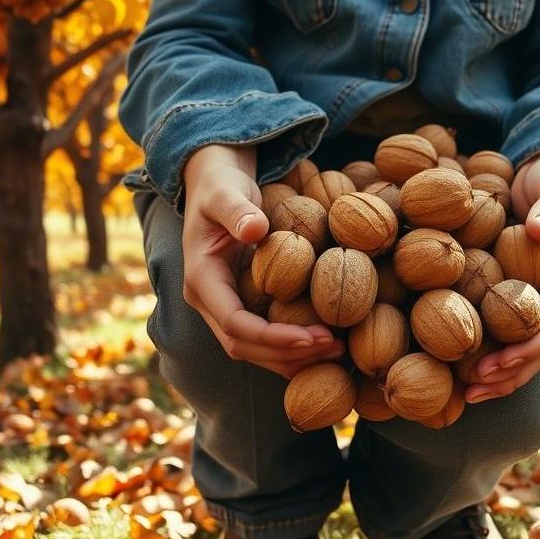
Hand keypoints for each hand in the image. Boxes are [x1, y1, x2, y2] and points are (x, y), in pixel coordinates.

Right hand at [181, 145, 342, 377]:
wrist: (214, 181)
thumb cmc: (221, 184)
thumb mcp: (226, 192)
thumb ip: (237, 211)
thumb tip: (255, 229)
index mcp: (201, 280)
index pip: (234, 324)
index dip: (272, 337)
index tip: (312, 336)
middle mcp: (208, 301)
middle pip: (245, 346)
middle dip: (289, 354)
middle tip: (335, 346)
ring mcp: (224, 305)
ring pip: (255, 348)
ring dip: (293, 357)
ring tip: (338, 350)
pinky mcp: (241, 302)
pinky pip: (264, 335)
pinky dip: (292, 346)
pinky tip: (324, 343)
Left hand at [465, 152, 539, 402]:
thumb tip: (539, 231)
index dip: (532, 347)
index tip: (501, 363)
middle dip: (511, 372)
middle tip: (475, 391)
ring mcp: (538, 297)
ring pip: (523, 346)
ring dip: (499, 374)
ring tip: (466, 395)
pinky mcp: (516, 293)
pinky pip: (503, 328)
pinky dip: (486, 349)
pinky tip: (458, 368)